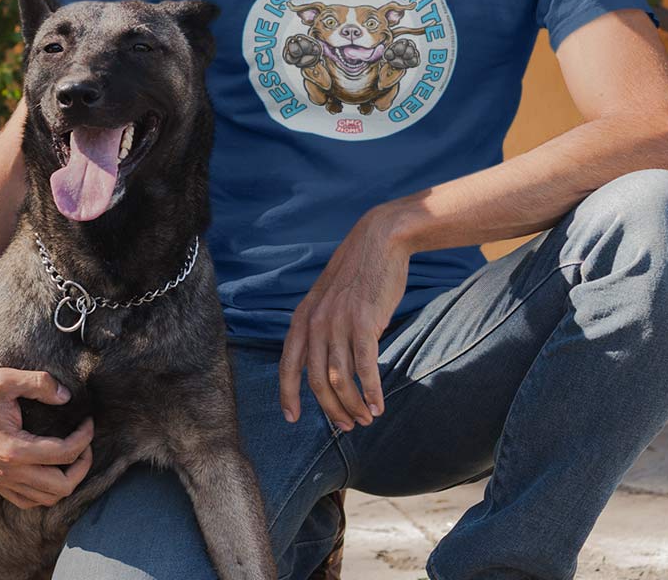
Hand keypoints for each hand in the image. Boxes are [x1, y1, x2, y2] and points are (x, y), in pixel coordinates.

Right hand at [0, 365, 92, 508]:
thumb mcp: (7, 378)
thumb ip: (40, 384)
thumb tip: (66, 396)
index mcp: (12, 448)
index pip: (63, 454)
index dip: (84, 438)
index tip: (89, 420)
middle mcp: (6, 471)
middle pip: (60, 487)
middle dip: (82, 465)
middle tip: (86, 442)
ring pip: (44, 500)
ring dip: (66, 480)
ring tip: (74, 455)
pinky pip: (26, 500)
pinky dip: (45, 490)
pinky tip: (51, 467)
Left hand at [279, 205, 411, 430]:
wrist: (379, 240)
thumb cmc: (357, 273)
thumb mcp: (328, 298)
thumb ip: (321, 327)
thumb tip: (324, 363)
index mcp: (303, 317)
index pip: (288, 365)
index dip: (288, 394)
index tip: (292, 417)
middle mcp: (316, 322)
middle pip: (317, 381)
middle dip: (331, 409)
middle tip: (346, 426)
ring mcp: (339, 322)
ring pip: (340, 379)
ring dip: (353, 406)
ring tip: (365, 419)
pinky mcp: (364, 322)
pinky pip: (365, 368)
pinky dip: (372, 392)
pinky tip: (378, 405)